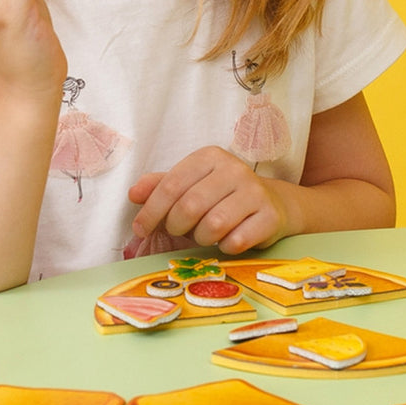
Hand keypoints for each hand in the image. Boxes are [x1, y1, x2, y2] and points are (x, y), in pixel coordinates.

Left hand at [128, 146, 289, 254]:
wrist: (272, 204)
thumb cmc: (222, 196)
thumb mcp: (191, 185)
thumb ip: (160, 187)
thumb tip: (133, 194)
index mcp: (210, 156)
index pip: (171, 184)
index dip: (151, 211)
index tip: (140, 229)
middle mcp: (234, 169)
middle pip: (190, 206)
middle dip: (176, 226)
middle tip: (178, 231)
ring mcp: (255, 192)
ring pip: (213, 225)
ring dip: (201, 238)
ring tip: (204, 234)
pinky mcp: (271, 216)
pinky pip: (236, 241)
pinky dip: (225, 247)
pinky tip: (227, 240)